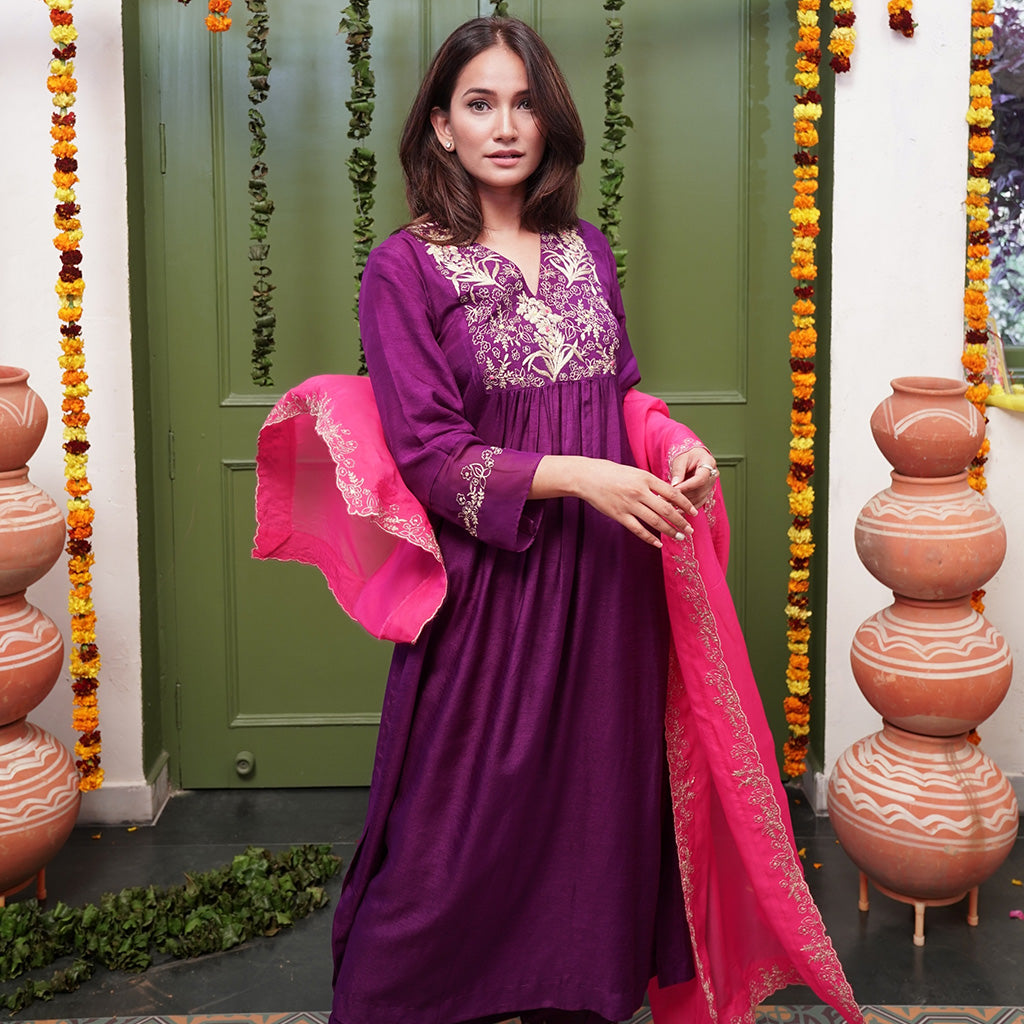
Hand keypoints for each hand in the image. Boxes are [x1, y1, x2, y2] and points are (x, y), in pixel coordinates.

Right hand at [530, 455, 697, 548]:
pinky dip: (650, 538)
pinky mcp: (619, 515)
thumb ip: (651, 483)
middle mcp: (639, 492)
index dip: (685, 504)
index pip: (672, 493)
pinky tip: (658, 544)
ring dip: (669, 531)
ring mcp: (629, 504)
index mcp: (645, 478)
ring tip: (679, 537)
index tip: (693, 512)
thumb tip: (668, 495)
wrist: (587, 477)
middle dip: (681, 521)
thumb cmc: (611, 473)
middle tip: (690, 530)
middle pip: (666, 510)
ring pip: (655, 521)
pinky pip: (638, 529)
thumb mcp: (635, 472)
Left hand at [669, 449, 718, 509]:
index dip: (687, 486)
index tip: (674, 490)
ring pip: (699, 498)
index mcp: (709, 463)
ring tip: (669, 505)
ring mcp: (711, 485)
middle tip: (667, 499)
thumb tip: (674, 485)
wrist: (693, 458)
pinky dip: (688, 507)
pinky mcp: (707, 493)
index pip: (700, 478)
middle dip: (683, 496)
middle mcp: (713, 475)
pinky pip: (699, 502)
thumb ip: (678, 471)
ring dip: (684, 503)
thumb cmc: (687, 455)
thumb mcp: (680, 459)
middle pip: (700, 490)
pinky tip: (677, 510)